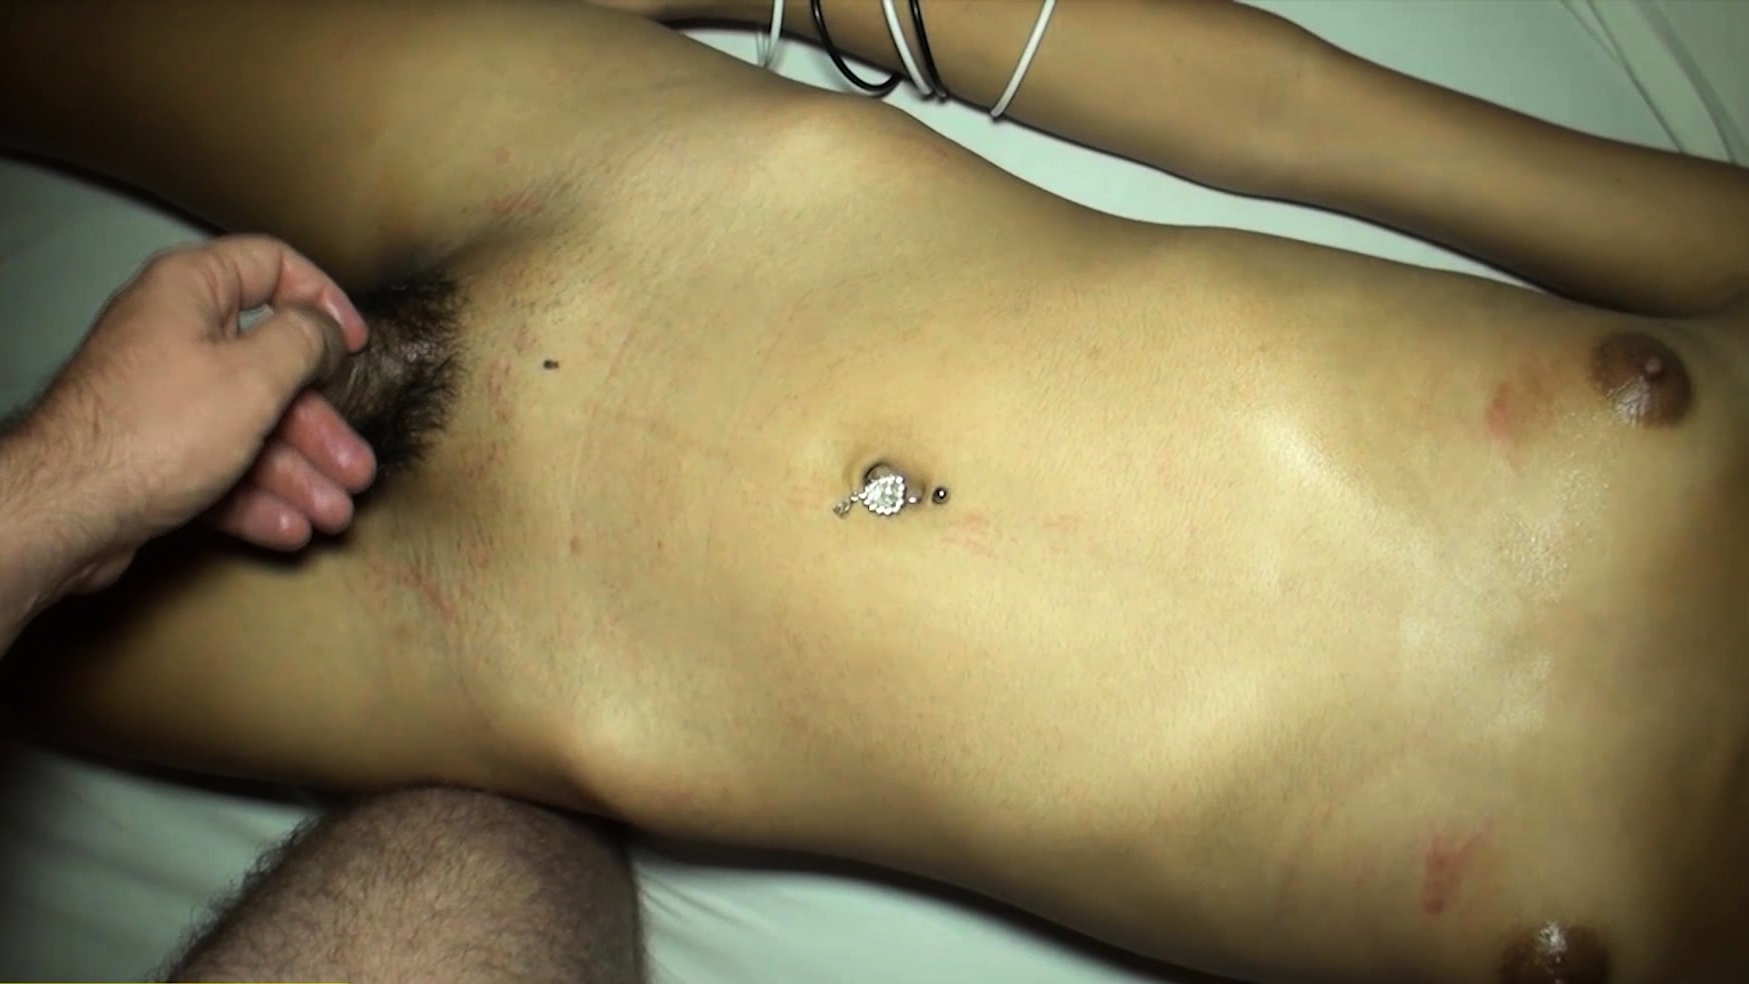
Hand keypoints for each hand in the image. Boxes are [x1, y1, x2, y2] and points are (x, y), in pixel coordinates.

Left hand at [11, 235, 374, 595]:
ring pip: (247, 429)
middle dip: (319, 428)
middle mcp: (172, 336)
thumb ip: (305, 341)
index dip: (322, 298)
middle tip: (354, 466)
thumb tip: (324, 328)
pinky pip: (216, 467)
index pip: (270, 265)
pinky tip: (289, 527)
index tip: (353, 343)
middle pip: (269, 370)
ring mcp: (159, 399)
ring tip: (333, 514)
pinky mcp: (150, 453)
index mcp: (190, 291)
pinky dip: (254, 496)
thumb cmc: (152, 431)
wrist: (67, 508)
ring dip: (297, 474)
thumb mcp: (255, 376)